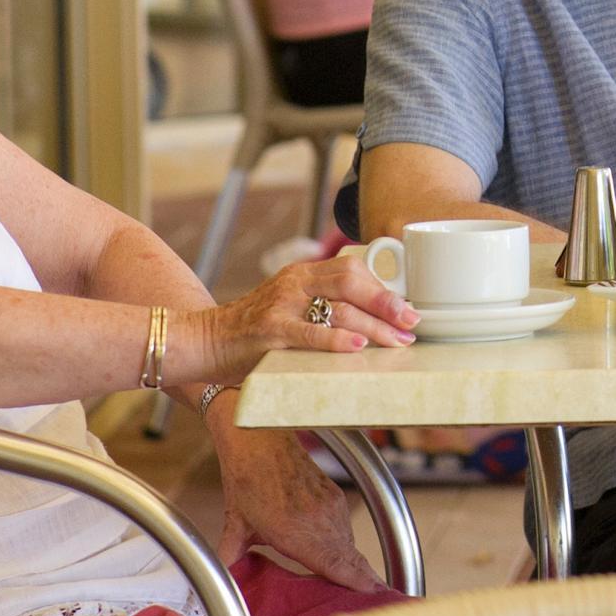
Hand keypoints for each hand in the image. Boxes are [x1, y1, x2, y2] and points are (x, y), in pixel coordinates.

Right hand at [194, 254, 416, 379]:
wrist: (203, 341)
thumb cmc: (253, 332)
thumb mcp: (290, 308)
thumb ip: (322, 308)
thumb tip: (372, 324)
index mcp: (303, 275)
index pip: (352, 269)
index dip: (384, 288)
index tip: (409, 308)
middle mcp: (294, 283)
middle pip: (351, 282)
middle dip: (387, 302)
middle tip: (411, 323)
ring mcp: (281, 305)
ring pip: (337, 307)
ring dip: (373, 325)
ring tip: (395, 341)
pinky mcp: (268, 330)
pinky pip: (307, 332)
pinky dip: (335, 338)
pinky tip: (356, 346)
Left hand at [208, 424, 385, 592]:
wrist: (260, 440)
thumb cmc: (246, 481)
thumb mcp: (235, 524)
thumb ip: (231, 557)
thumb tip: (222, 580)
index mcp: (293, 530)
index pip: (332, 562)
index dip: (354, 579)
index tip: (373, 592)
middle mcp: (317, 518)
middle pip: (349, 556)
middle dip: (363, 577)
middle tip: (378, 595)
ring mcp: (329, 504)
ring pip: (348, 542)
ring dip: (353, 561)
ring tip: (364, 582)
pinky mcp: (334, 494)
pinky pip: (345, 526)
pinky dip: (346, 542)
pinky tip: (345, 554)